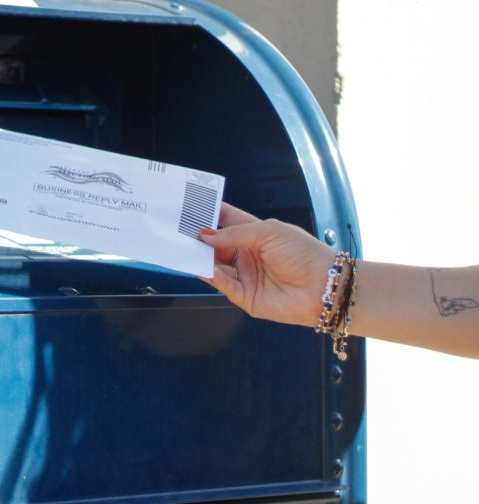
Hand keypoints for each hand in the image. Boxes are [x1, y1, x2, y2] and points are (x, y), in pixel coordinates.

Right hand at [198, 203, 336, 326]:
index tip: (189, 207)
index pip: (227, 221)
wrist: (324, 287)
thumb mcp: (269, 232)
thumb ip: (235, 233)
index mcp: (255, 234)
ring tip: (186, 249)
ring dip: (201, 258)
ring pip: (215, 265)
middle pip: (215, 245)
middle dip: (199, 239)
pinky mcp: (244, 296)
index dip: (209, 215)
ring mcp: (244, 275)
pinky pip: (223, 285)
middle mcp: (246, 254)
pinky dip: (212, 276)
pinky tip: (204, 267)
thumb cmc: (303, 253)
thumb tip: (206, 235)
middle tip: (178, 231)